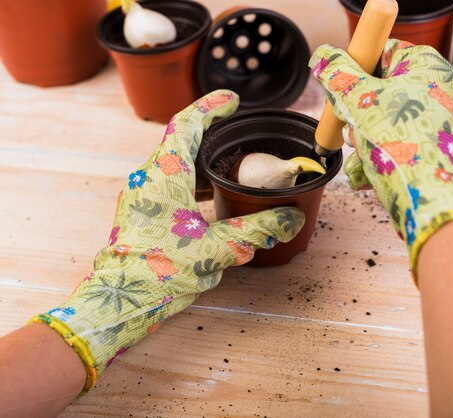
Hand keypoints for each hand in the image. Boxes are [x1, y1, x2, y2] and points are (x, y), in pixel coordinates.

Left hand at [29, 91, 304, 393]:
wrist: (123, 303)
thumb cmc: (163, 273)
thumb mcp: (218, 248)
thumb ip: (258, 229)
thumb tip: (292, 217)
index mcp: (165, 177)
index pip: (187, 126)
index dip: (211, 108)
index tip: (232, 101)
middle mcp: (149, 179)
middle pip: (183, 142)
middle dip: (213, 136)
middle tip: (241, 135)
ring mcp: (142, 195)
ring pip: (176, 164)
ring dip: (204, 162)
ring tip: (234, 167)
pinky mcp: (143, 210)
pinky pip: (170, 183)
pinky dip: (194, 181)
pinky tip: (215, 198)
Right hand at [310, 40, 452, 282]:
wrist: (433, 205)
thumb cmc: (405, 150)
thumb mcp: (358, 103)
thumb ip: (337, 74)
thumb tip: (324, 57)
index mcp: (429, 67)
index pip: (385, 52)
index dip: (357, 71)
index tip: (340, 91)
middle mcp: (443, 90)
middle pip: (386, 91)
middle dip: (360, 116)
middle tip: (351, 132)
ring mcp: (445, 121)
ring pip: (391, 122)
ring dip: (366, 142)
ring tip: (359, 161)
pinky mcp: (442, 149)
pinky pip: (405, 144)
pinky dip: (383, 157)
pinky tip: (368, 176)